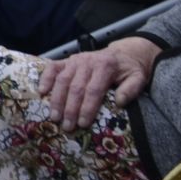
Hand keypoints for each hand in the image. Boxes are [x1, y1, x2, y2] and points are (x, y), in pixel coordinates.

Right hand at [38, 38, 159, 129]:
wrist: (124, 53)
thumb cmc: (130, 70)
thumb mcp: (138, 78)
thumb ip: (131, 89)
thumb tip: (119, 102)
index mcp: (105, 66)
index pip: (93, 90)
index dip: (87, 108)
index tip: (83, 124)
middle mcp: (87, 62)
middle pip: (75, 87)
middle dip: (70, 109)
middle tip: (67, 126)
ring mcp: (75, 60)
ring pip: (62, 80)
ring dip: (57, 99)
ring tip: (54, 116)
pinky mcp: (67, 60)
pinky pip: (53, 67)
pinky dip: (45, 79)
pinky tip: (42, 92)